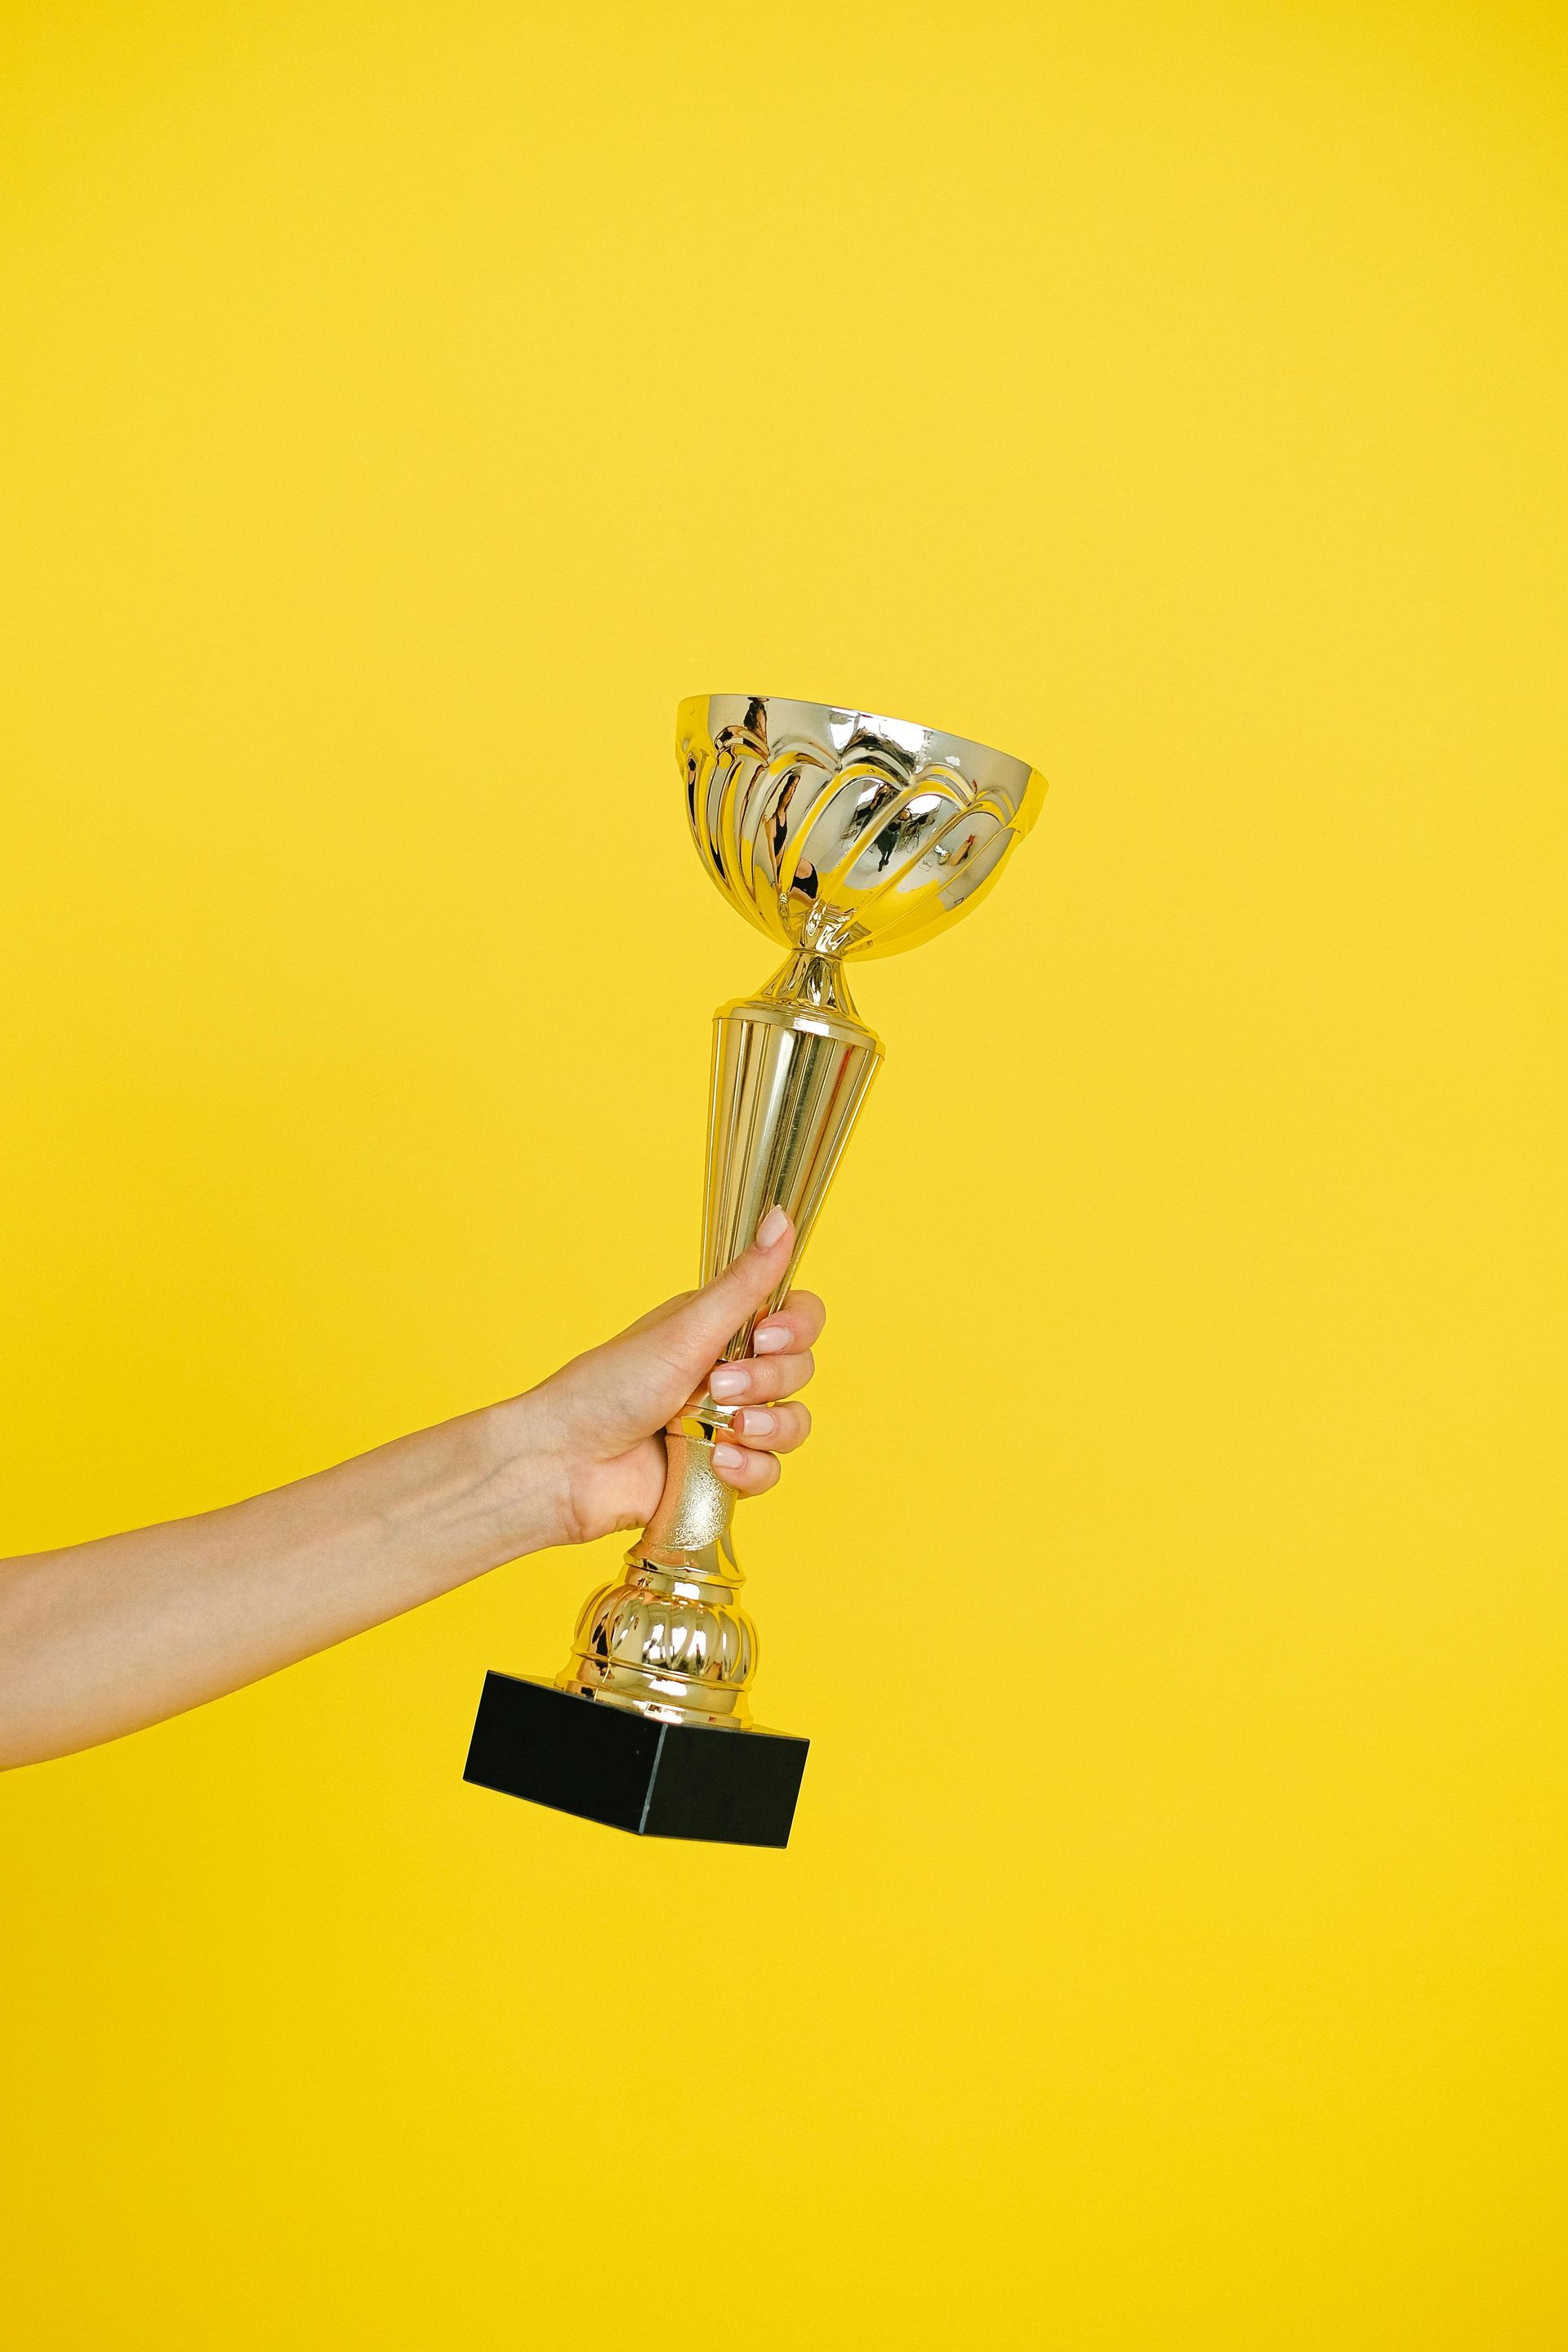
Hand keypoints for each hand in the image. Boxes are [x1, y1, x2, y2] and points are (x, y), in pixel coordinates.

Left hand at [531, 1208, 825, 1545]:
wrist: (569, 1463)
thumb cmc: (611, 1387)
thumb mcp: (687, 1329)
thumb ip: (745, 1282)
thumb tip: (782, 1216)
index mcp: (721, 1327)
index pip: (797, 1315)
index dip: (797, 1327)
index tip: (767, 1337)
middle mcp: (731, 1371)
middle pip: (799, 1369)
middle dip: (769, 1380)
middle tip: (719, 1385)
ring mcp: (729, 1423)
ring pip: (792, 1423)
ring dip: (771, 1428)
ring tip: (729, 1430)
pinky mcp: (724, 1471)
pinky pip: (771, 1471)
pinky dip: (751, 1469)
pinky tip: (718, 1464)